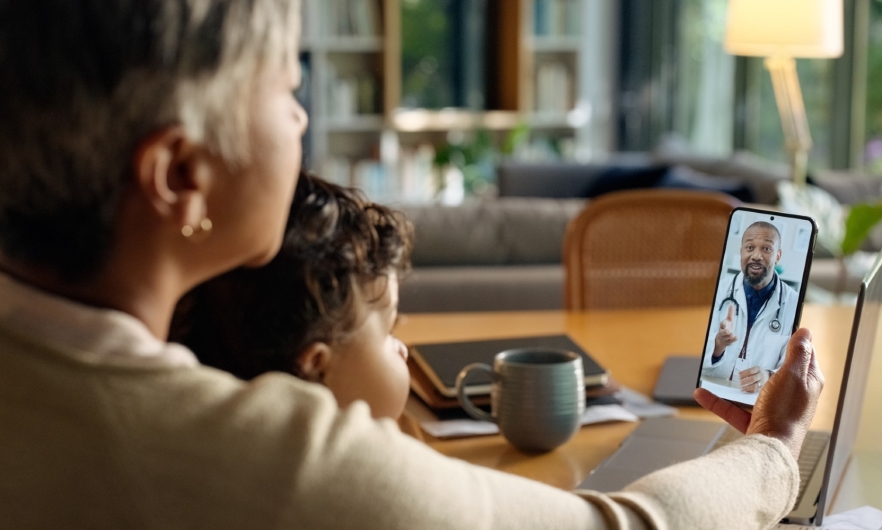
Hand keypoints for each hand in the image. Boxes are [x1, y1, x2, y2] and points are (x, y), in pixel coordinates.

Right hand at [695, 328, 823, 460]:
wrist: (769, 448)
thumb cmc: (785, 413)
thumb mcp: (792, 375)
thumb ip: (797, 353)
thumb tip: (805, 332)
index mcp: (806, 381)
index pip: (803, 355)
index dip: (791, 341)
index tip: (775, 329)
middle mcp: (792, 395)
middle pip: (775, 371)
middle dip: (758, 360)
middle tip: (744, 348)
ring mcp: (773, 409)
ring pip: (752, 389)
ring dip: (735, 382)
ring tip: (720, 371)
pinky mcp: (756, 421)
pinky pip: (734, 408)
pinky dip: (718, 401)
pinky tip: (703, 393)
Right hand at [713, 305, 737, 355]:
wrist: (721, 339)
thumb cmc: (726, 327)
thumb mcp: (729, 320)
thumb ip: (730, 313)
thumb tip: (731, 304)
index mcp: (722, 325)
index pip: (722, 324)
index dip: (724, 324)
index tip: (725, 324)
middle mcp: (722, 331)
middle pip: (723, 332)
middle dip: (726, 332)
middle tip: (729, 331)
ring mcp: (724, 337)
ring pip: (728, 336)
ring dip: (731, 335)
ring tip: (732, 334)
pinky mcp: (727, 342)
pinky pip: (731, 341)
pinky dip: (734, 339)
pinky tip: (735, 337)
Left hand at [738, 366, 768, 392]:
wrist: (767, 376)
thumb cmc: (757, 372)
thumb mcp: (753, 369)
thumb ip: (746, 371)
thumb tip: (739, 374)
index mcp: (758, 369)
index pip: (751, 371)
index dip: (744, 374)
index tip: (739, 376)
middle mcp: (761, 375)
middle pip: (753, 379)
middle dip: (745, 381)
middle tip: (740, 383)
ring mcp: (763, 382)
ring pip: (755, 386)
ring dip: (747, 387)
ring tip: (741, 388)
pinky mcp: (763, 388)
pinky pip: (756, 390)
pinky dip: (750, 391)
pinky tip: (746, 390)